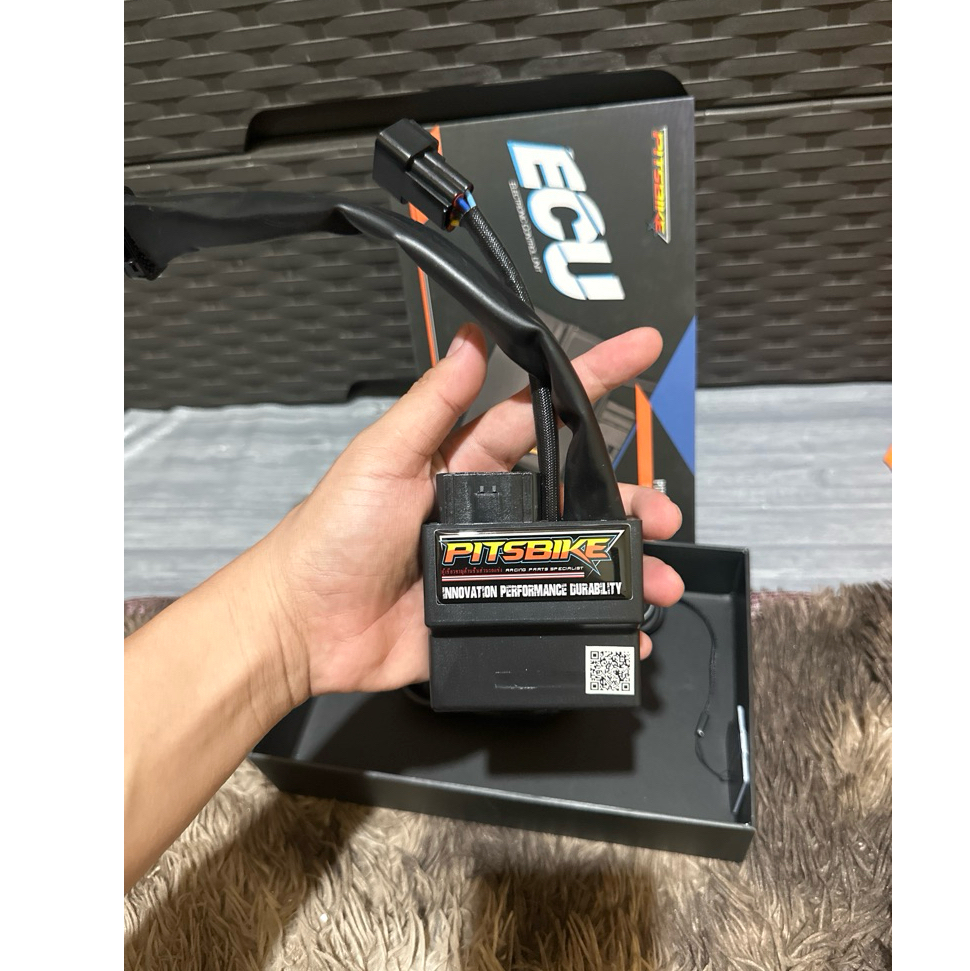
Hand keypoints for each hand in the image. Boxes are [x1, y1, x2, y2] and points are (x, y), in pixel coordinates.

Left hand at [256, 323, 684, 698]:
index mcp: (465, 463)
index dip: (591, 380)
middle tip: (665, 511)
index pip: (540, 413)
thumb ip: (432, 405)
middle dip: (628, 499)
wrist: (304, 626)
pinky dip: (593, 624)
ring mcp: (493, 566)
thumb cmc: (332, 535)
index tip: (641, 351)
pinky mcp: (490, 614)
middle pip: (575, 495)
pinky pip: (553, 615)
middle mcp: (488, 511)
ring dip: (623, 564)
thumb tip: (470, 339)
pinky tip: (625, 631)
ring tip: (661, 577)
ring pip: (574, 556)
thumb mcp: (381, 458)